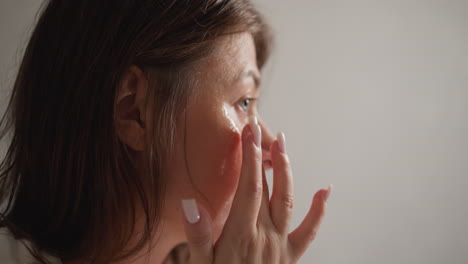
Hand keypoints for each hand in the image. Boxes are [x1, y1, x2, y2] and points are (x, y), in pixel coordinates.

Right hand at [181, 116, 331, 263]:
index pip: (248, 187)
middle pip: (267, 187)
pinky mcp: (292, 256)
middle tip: (259, 127)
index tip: (247, 133)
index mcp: (240, 236)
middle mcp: (264, 236)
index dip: (249, 157)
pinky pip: (309, 231)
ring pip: (287, 200)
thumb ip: (196, 236)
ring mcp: (281, 246)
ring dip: (286, 170)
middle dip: (263, 154)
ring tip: (282, 144)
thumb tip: (190, 203)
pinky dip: (319, 210)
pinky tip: (325, 190)